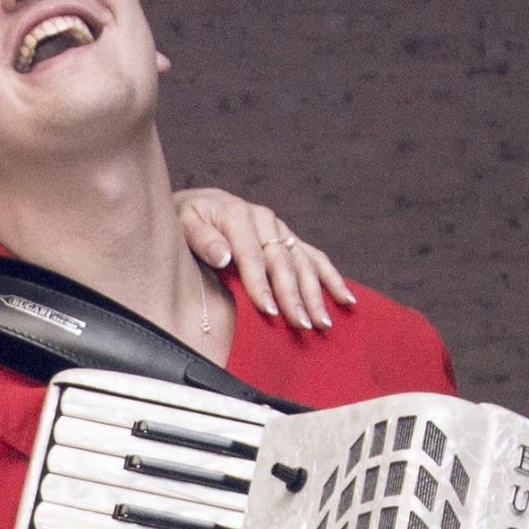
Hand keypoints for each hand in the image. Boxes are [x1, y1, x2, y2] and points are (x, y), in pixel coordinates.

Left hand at [176, 187, 354, 334]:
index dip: (261, 284)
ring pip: (303, 262)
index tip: (269, 310)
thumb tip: (223, 256)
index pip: (252, 255)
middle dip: (294, 295)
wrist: (195, 205)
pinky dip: (331, 278)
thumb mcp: (182, 223)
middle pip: (283, 262)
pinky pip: (314, 258)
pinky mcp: (288, 237)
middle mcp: (263, 219)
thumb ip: (201, 239)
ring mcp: (279, 228)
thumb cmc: (185, 219)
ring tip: (323, 321)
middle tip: (302, 324)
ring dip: (316, 293)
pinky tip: (346, 299)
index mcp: (236, 214)